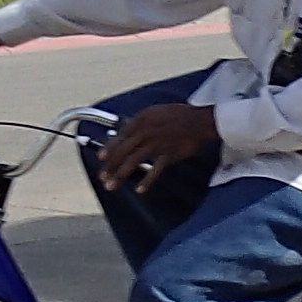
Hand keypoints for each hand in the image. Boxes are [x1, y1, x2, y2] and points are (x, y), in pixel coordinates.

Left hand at [97, 100, 219, 193]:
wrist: (200, 120)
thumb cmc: (179, 115)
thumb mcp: (156, 112)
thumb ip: (140, 121)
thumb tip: (126, 126)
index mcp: (142, 120)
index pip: (120, 136)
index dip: (109, 148)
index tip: (101, 158)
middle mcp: (146, 131)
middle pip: (123, 150)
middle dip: (110, 165)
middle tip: (102, 177)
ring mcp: (157, 143)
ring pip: (134, 161)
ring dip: (121, 175)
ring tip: (112, 186)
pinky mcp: (169, 154)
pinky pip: (155, 170)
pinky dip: (147, 181)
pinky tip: (139, 190)